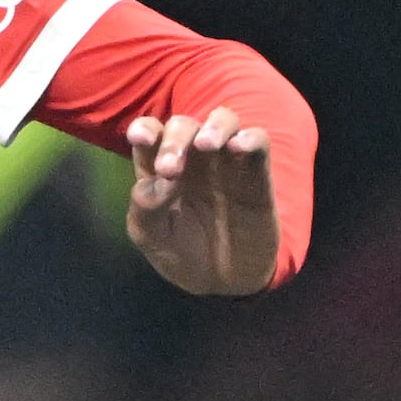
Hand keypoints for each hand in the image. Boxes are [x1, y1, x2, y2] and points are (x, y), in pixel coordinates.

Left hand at [123, 112, 282, 296]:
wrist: (224, 280)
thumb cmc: (182, 254)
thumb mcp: (152, 238)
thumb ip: (145, 206)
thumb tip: (159, 179)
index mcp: (159, 169)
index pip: (150, 133)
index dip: (145, 128)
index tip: (141, 138)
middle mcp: (192, 159)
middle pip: (183, 125)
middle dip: (174, 138)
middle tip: (170, 168)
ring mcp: (226, 163)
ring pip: (224, 120)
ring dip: (214, 126)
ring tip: (206, 145)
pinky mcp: (257, 174)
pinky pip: (259, 141)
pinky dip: (250, 137)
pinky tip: (240, 147)